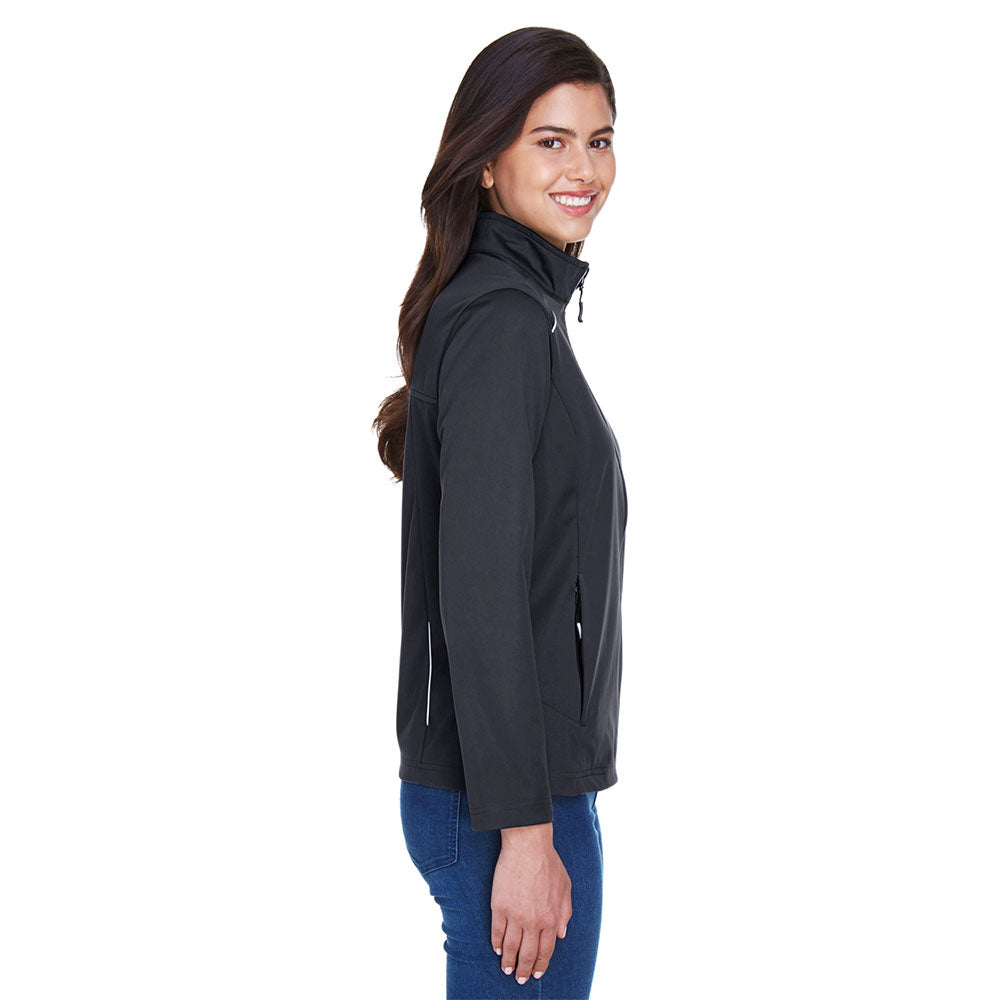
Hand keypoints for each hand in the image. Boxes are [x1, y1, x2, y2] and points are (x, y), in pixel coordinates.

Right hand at [490, 823, 571, 983]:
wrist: (528, 845)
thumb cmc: (548, 863)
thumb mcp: (566, 888)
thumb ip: (565, 913)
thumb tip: (561, 934)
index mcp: (551, 917)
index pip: (545, 949)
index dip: (540, 964)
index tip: (536, 973)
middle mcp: (533, 921)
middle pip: (527, 953)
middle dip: (523, 969)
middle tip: (519, 979)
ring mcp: (515, 914)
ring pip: (510, 946)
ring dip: (508, 961)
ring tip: (506, 970)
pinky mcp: (499, 906)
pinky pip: (497, 931)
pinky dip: (496, 943)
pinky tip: (497, 949)